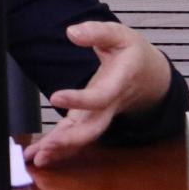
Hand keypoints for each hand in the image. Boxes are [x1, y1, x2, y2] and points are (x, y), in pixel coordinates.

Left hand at [22, 21, 171, 168]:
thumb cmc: (133, 53)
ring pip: (84, 137)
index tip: (55, 97)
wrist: (152, 76)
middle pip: (93, 129)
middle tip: (46, 148)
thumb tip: (72, 33)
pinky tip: (42, 153)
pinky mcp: (92, 117)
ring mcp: (101, 115)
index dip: (80, 100)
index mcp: (119, 83)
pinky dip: (61, 147)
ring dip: (61, 149)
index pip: (101, 97)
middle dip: (70, 140)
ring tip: (36, 157)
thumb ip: (97, 32)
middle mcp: (110, 105)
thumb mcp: (119, 35)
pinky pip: (78, 135)